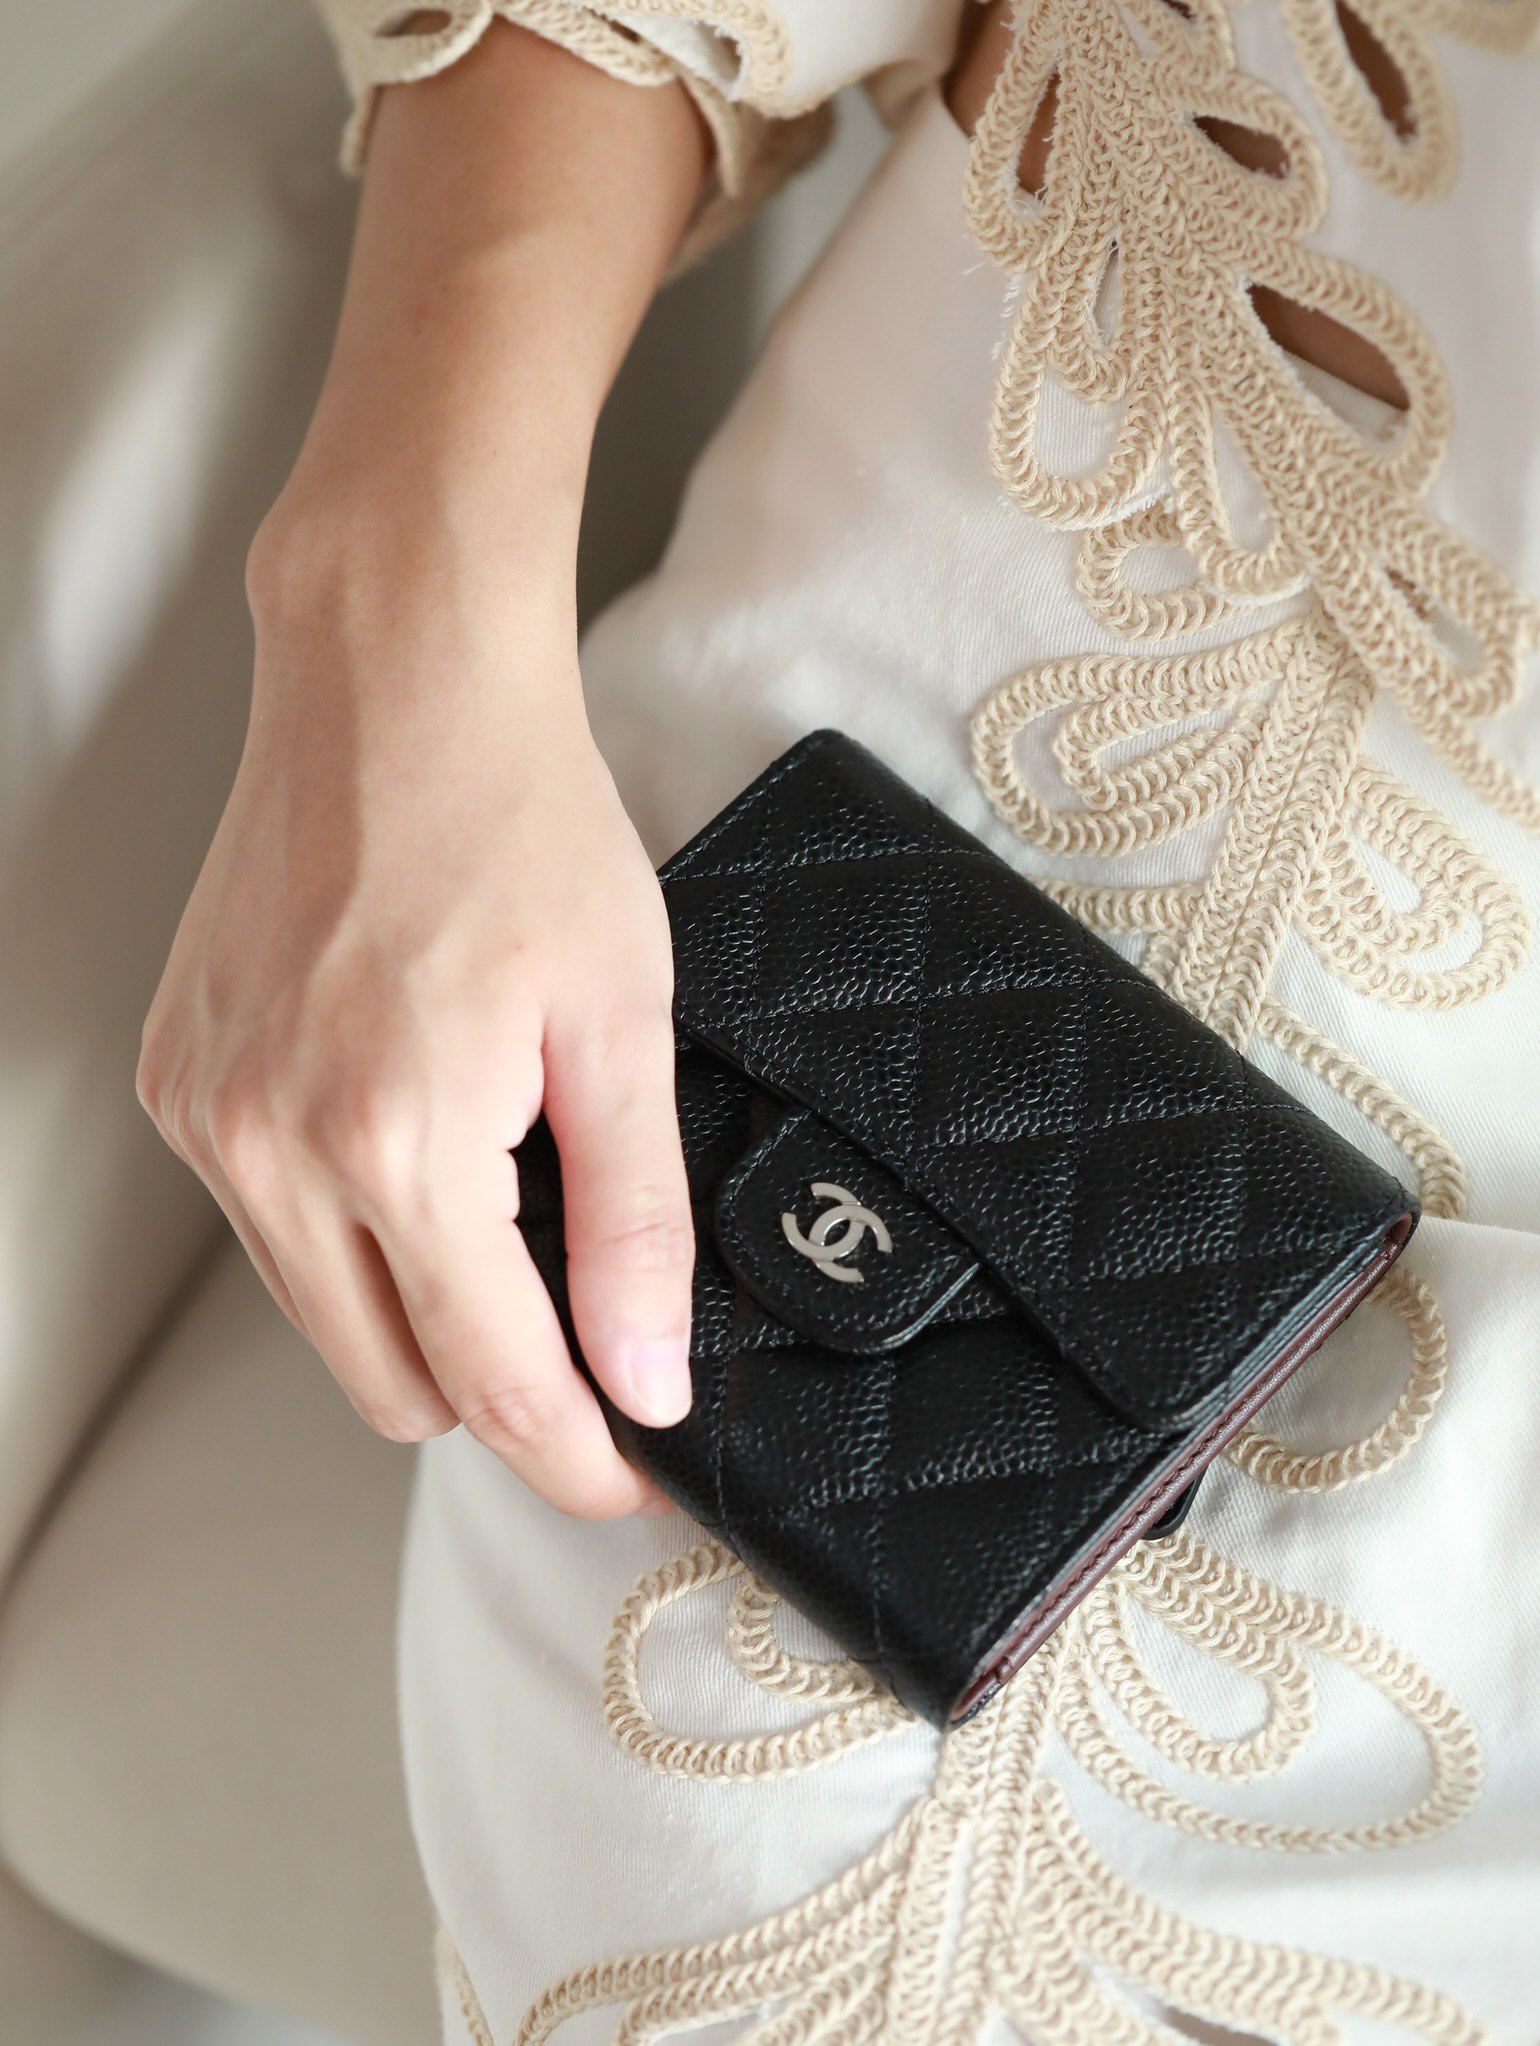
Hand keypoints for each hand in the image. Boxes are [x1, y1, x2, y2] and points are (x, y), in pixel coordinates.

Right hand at [138, 516, 690, 1517]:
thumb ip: (634, 1223)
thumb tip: (644, 1378)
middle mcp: (272, 1147)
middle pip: (393, 1388)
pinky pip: (271, 1228)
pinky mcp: (183, 1081)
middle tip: (589, 1333)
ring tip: (506, 1207)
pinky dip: (351, 1230)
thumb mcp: (623, 1025)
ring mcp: (209, 1115)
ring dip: (421, 1312)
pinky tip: (417, 1142)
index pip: (494, 1382)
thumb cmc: (521, 826)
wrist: (394, 687)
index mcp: (395, 1143)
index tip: (633, 1468)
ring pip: (326, 1318)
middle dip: (499, 1392)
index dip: (577, 1453)